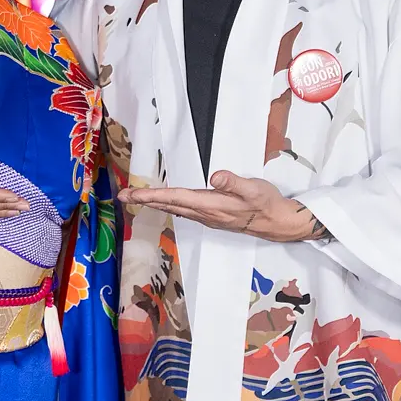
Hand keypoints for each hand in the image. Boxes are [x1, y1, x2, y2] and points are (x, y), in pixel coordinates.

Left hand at [117, 171, 330, 242]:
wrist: (278, 223)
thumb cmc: (267, 203)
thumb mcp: (254, 188)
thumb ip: (234, 182)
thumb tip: (215, 176)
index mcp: (211, 205)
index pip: (175, 198)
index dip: (152, 196)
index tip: (132, 195)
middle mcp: (205, 214)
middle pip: (169, 205)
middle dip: (145, 200)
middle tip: (122, 196)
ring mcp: (208, 217)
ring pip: (175, 209)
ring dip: (155, 203)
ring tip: (137, 198)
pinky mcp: (213, 217)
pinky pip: (184, 211)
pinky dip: (170, 205)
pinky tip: (165, 203)